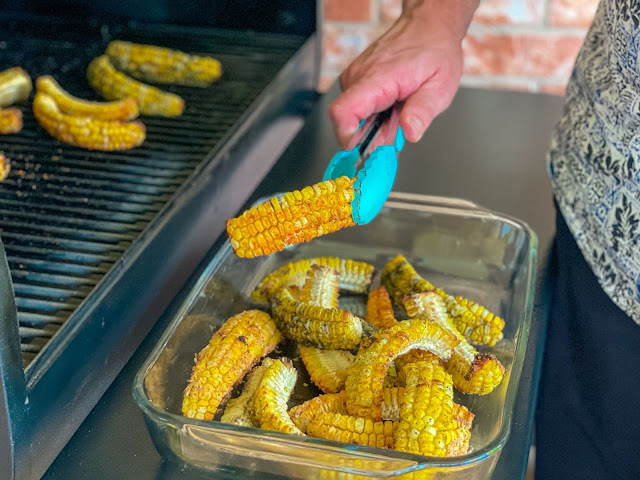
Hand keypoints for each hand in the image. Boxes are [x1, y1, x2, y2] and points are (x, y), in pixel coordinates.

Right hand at [329, 7, 467, 146]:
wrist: (428, 27)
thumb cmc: (434, 52)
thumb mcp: (439, 87)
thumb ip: (422, 111)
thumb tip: (410, 132)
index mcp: (377, 79)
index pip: (343, 113)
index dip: (347, 138)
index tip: (363, 152)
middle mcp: (359, 77)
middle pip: (348, 123)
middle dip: (371, 137)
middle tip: (397, 128)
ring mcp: (355, 77)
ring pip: (354, 118)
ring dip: (374, 126)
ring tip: (398, 111)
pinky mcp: (355, 80)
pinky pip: (357, 108)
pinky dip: (374, 115)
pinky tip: (391, 105)